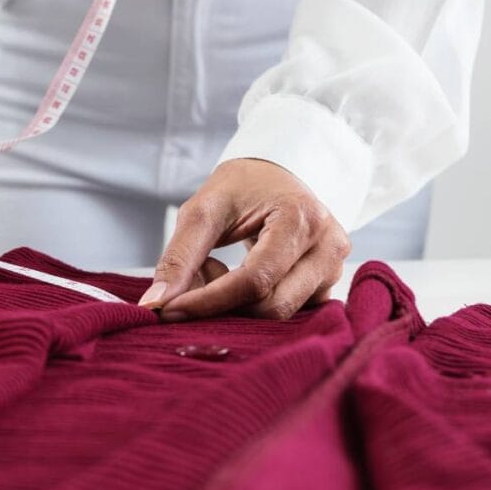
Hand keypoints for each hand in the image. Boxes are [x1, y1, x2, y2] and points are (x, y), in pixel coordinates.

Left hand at [139, 159, 350, 320]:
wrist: (275, 175)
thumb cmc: (240, 188)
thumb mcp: (203, 211)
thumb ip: (179, 257)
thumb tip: (156, 304)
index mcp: (301, 219)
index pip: (254, 280)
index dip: (208, 301)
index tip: (168, 310)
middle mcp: (329, 246)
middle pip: (271, 305)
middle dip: (225, 301)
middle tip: (204, 268)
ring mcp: (333, 267)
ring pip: (281, 314)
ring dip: (239, 303)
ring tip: (221, 268)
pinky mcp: (328, 283)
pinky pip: (290, 313)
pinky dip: (256, 304)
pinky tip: (242, 279)